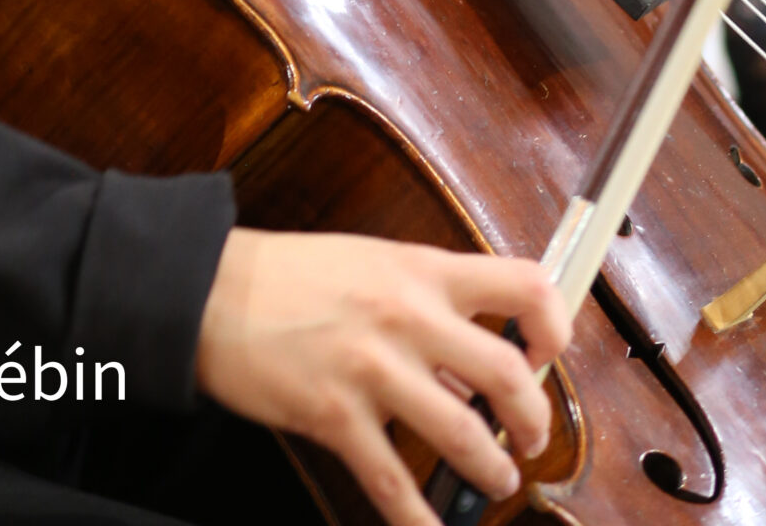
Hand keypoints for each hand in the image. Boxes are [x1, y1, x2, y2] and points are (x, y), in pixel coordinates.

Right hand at [195, 228, 569, 525]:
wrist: (212, 289)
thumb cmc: (292, 275)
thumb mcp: (374, 266)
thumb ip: (429, 309)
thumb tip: (474, 370)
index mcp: (420, 270)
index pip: (521, 285)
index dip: (553, 325)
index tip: (549, 355)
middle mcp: (406, 315)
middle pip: (508, 374)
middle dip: (534, 420)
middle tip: (530, 439)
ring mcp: (371, 368)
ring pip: (463, 434)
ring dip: (492, 470)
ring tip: (496, 480)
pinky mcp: (335, 415)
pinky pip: (392, 483)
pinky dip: (421, 522)